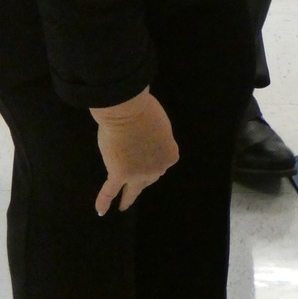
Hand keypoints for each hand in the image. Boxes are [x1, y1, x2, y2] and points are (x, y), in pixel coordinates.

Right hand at [90, 88, 178, 214]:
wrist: (129, 112)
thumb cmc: (146, 112)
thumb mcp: (160, 128)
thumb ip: (156, 141)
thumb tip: (147, 144)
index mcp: (170, 155)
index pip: (161, 162)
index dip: (153, 158)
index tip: (148, 153)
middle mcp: (157, 169)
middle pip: (150, 177)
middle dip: (144, 179)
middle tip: (138, 185)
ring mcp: (138, 174)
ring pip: (133, 188)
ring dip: (128, 197)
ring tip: (124, 205)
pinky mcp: (119, 174)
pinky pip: (110, 191)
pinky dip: (104, 201)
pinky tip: (101, 211)